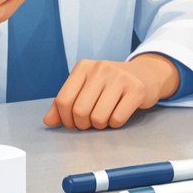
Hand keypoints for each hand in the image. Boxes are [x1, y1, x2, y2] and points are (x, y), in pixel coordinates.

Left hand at [43, 54, 179, 129]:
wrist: (144, 74)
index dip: (65, 119)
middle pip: (79, 112)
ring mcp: (120, 77)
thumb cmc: (110, 85)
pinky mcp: (136, 89)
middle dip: (83, 124)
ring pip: (98, 118)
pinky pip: (117, 120)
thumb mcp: (85, 88)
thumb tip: (48, 122)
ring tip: (106, 115)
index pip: (63, 101)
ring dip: (100, 125)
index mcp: (83, 67)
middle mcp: (100, 68)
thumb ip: (65, 104)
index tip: (73, 121)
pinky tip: (120, 111)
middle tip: (91, 121)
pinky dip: (116, 123)